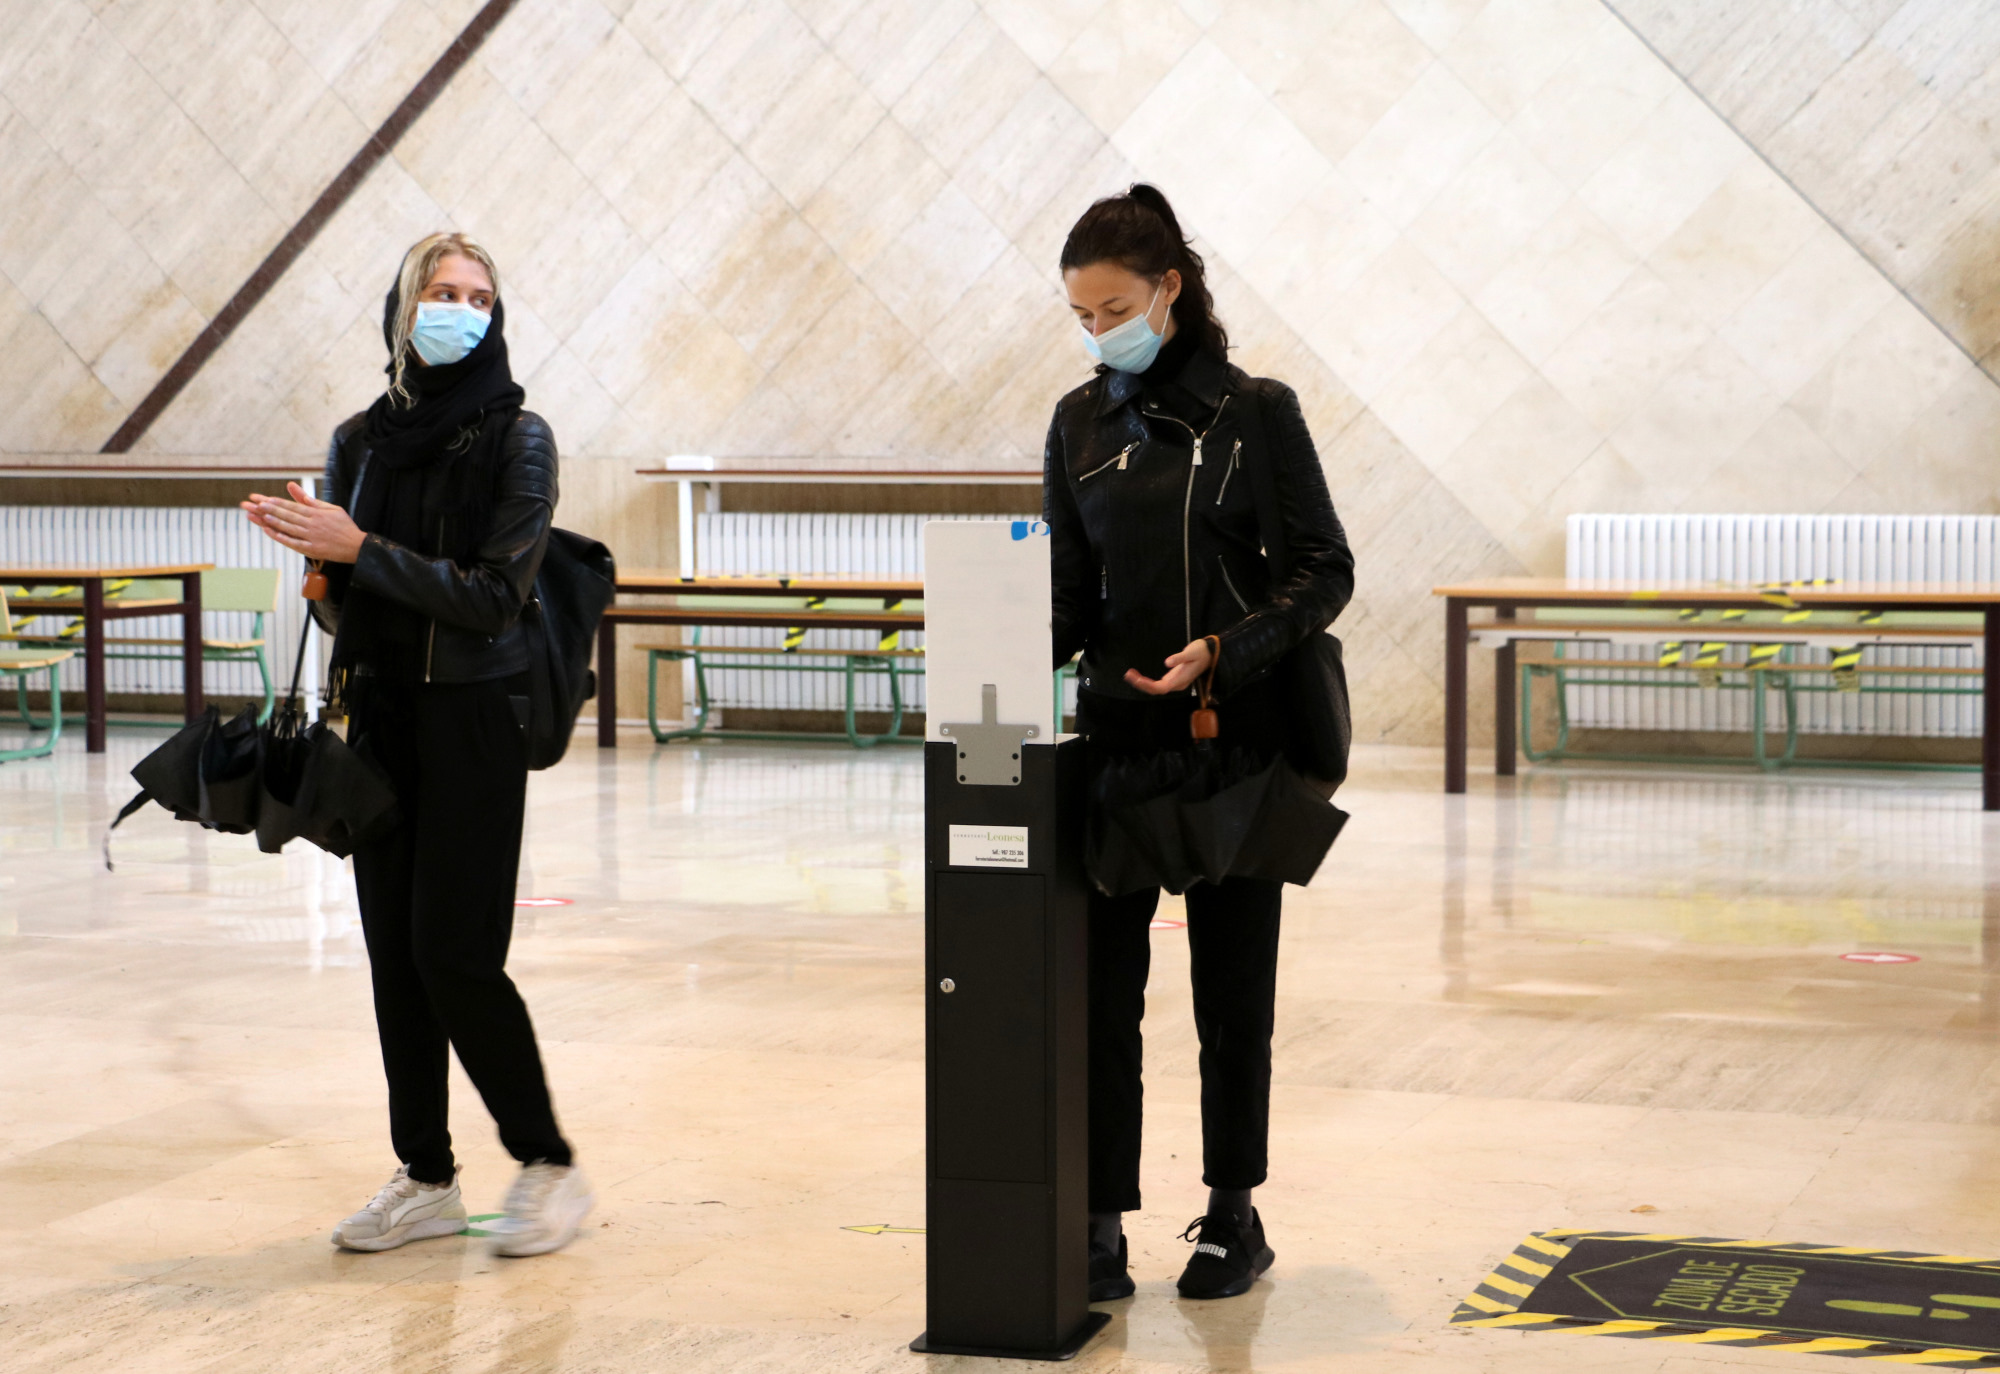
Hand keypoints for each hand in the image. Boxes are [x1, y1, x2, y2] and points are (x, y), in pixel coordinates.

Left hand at [241, 481, 365, 562]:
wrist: (358, 547)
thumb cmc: (345, 527)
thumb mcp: (333, 509)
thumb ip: (315, 502)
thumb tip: (301, 494)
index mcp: (317, 514)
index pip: (294, 506)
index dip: (278, 502)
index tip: (264, 499)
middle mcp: (313, 524)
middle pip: (288, 515)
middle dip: (271, 509)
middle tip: (255, 504)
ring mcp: (312, 537)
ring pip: (289, 528)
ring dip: (274, 521)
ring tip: (261, 515)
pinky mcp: (313, 550)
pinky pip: (294, 543)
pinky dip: (282, 538)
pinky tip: (271, 533)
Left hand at [1124, 637, 1214, 695]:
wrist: (1210, 653)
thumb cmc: (1201, 652)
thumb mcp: (1192, 652)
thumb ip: (1180, 657)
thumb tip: (1167, 663)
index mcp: (1181, 680)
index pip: (1161, 688)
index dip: (1149, 686)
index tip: (1137, 679)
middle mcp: (1177, 684)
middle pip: (1156, 689)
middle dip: (1141, 684)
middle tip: (1128, 674)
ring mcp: (1175, 682)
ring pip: (1156, 687)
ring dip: (1142, 683)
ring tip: (1130, 674)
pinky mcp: (1173, 678)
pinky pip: (1158, 683)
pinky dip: (1147, 680)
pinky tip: (1138, 676)